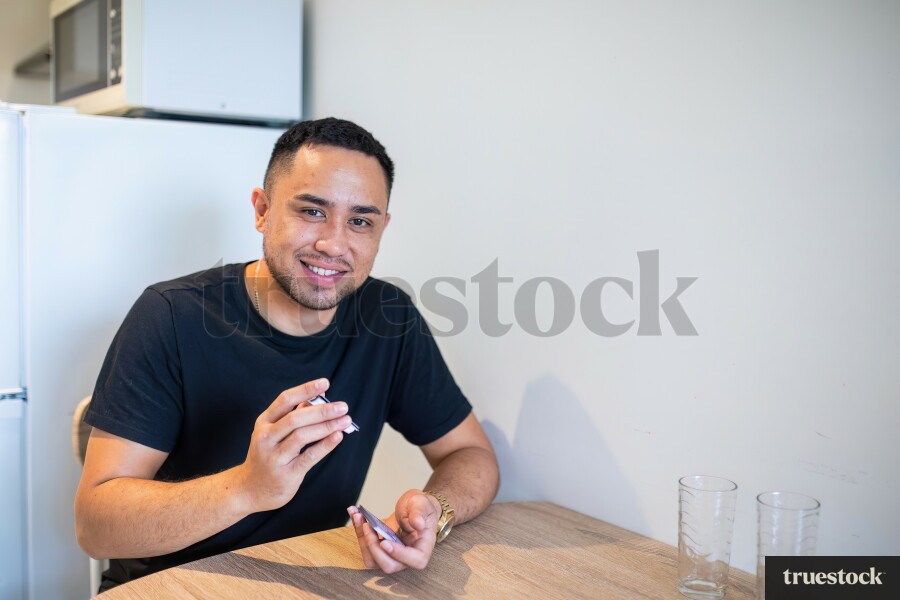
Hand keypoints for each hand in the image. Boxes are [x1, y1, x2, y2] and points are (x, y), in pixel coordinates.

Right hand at [236, 378, 349, 512]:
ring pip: (302, 436)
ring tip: (345, 421)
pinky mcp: (286, 474)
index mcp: (264, 422)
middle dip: (322, 411)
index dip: (306, 389)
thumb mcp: (273, 432)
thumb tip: (318, 396)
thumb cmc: (267, 456)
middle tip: (343, 407)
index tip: (325, 383)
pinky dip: (325, 445)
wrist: (249, 489)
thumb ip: (293, 415)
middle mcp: (266, 437)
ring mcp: (275, 456)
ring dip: (327, 426)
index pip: (285, 400)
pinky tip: (338, 437)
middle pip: (295, 418)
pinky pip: (308, 457)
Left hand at [348, 489, 440, 572]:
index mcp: (422, 549)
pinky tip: (356, 515)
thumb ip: (419, 514)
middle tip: (367, 525)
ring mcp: (392, 556)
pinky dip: (359, 532)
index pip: (415, 560)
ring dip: (362, 539)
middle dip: (373, 547)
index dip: (399, 554)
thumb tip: (419, 525)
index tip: (385, 542)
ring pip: (373, 560)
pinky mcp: (380, 550)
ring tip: (359, 516)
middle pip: (388, 565)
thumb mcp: (421, 504)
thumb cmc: (421, 507)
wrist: (413, 507)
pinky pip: (366, 548)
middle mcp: (406, 557)